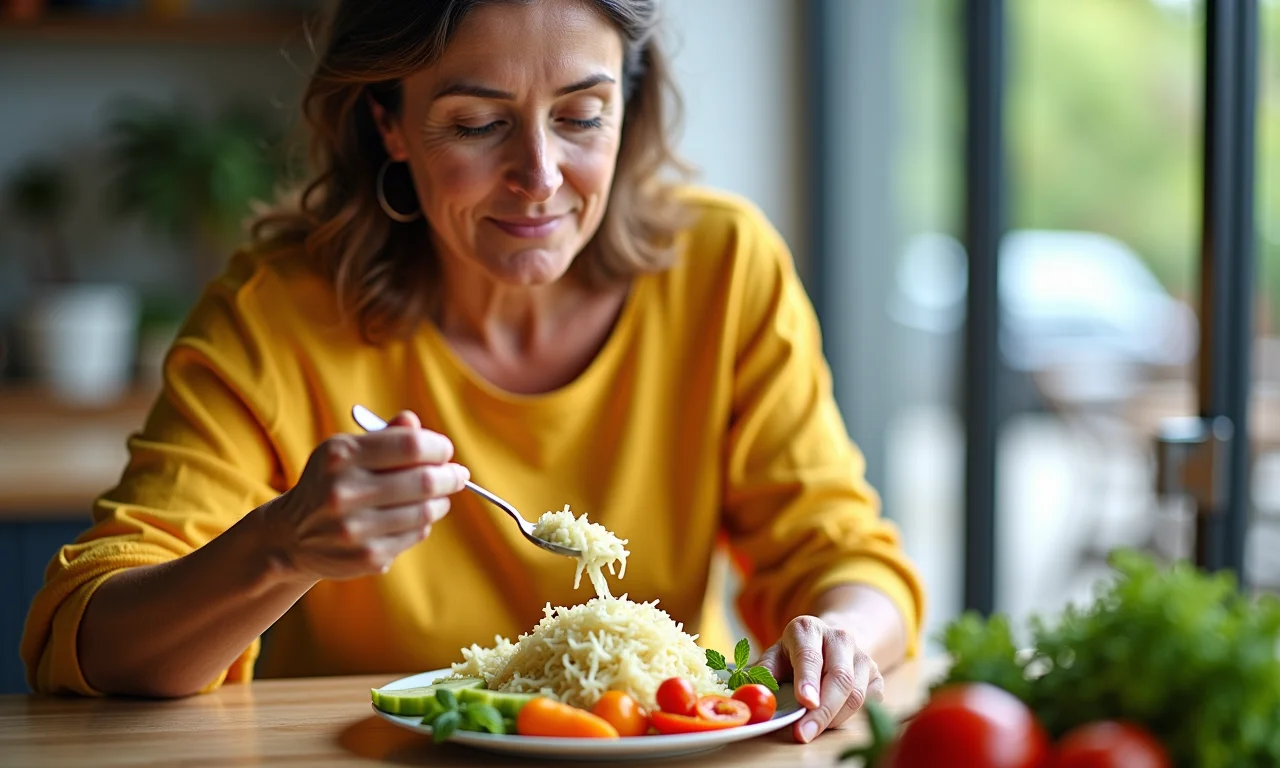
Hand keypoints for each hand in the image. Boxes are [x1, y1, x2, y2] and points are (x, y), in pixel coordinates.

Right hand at [263, 410, 468, 580]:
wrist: (291, 536)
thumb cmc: (330, 483)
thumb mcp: (346, 452)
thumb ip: (383, 436)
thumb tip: (414, 423)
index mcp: (340, 456)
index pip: (411, 445)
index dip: (437, 447)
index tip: (444, 450)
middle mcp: (344, 493)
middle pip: (425, 481)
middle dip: (450, 476)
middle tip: (458, 475)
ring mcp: (355, 529)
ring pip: (426, 511)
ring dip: (440, 501)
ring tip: (439, 496)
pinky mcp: (367, 557)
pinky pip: (416, 534)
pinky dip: (423, 523)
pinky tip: (415, 517)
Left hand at [756, 615, 883, 743]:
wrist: (829, 642)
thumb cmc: (796, 654)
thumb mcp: (774, 656)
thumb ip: (763, 673)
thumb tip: (753, 693)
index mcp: (808, 629)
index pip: (809, 655)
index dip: (808, 679)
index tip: (805, 702)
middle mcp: (839, 637)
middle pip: (839, 677)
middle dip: (823, 710)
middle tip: (804, 733)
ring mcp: (862, 655)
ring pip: (856, 693)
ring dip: (834, 718)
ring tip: (812, 729)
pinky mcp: (876, 674)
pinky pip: (869, 702)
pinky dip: (850, 717)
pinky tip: (831, 719)